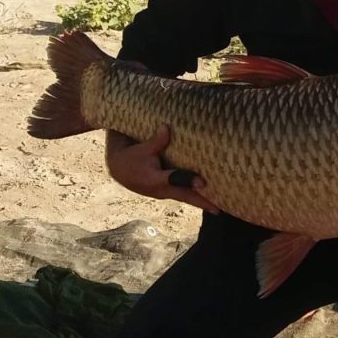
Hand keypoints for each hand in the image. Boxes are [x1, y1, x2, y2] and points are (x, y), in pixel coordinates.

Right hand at [105, 126, 219, 212]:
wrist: (119, 169)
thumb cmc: (131, 157)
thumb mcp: (142, 148)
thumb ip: (156, 141)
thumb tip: (166, 128)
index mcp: (154, 179)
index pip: (173, 180)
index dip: (187, 181)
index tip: (203, 183)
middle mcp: (160, 190)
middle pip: (184, 196)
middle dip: (202, 202)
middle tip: (218, 209)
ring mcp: (164, 193)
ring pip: (185, 198)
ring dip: (200, 202)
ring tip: (217, 206)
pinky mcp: (165, 191)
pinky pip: (182, 195)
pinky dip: (194, 197)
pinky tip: (206, 197)